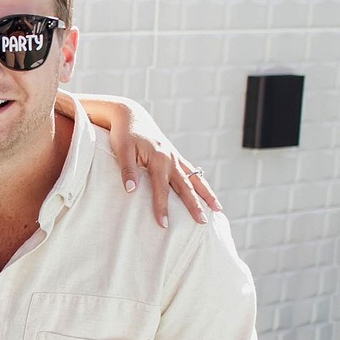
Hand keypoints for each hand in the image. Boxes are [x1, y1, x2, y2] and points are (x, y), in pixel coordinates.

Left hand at [109, 103, 220, 227]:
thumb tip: (131, 190)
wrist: (131, 115)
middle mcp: (171, 159)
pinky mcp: (175, 156)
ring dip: (206, 194)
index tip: (163, 224)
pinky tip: (206, 193)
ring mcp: (175, 157)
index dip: (161, 207)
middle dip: (194, 206)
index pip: (160, 189)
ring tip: (218, 209)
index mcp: (158, 159)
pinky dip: (200, 183)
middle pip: (185, 187)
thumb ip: (128, 170)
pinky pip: (191, 172)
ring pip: (195, 179)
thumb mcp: (122, 151)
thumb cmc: (124, 134)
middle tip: (202, 223)